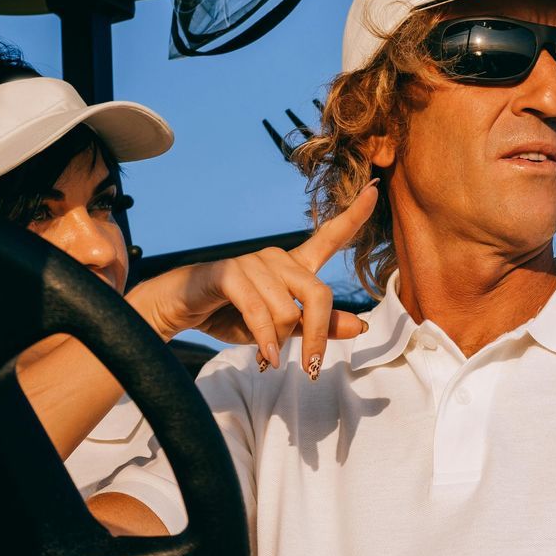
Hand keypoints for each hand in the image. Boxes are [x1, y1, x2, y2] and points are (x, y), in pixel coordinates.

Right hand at [134, 183, 380, 376]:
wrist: (181, 312)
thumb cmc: (231, 316)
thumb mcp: (281, 329)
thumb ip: (319, 326)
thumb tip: (359, 325)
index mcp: (293, 267)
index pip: (329, 237)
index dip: (353, 215)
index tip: (375, 189)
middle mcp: (277, 259)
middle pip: (318, 294)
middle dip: (318, 335)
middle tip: (311, 367)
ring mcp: (252, 262)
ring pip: (287, 310)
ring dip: (280, 341)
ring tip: (268, 355)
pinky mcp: (229, 273)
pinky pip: (258, 310)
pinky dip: (265, 337)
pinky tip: (266, 355)